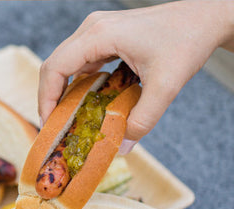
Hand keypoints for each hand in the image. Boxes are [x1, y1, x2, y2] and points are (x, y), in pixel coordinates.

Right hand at [38, 1, 233, 151]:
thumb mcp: (166, 86)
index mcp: (99, 35)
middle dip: (49, 99)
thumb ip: (144, 120)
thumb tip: (122, 148)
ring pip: (64, 65)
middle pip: (53, 66)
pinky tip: (83, 104)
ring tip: (65, 119)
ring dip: (61, 93)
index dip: (46, 99)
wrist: (204, 17)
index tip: (50, 124)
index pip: (55, 68)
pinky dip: (76, 85)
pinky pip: (79, 63)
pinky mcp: (103, 38)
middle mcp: (92, 29)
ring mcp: (96, 32)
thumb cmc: (186, 41)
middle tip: (55, 127)